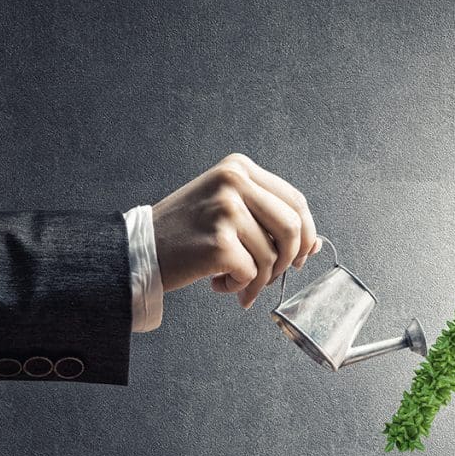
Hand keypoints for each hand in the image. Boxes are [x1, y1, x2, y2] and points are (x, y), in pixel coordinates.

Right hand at [151, 153, 320, 307]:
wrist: (139, 248)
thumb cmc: (186, 232)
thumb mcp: (228, 209)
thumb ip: (268, 220)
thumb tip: (315, 245)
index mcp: (239, 168)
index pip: (295, 201)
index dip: (305, 234)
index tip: (297, 256)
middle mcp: (234, 181)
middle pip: (292, 228)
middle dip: (287, 260)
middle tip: (269, 276)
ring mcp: (226, 210)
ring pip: (272, 256)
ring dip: (259, 280)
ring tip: (236, 281)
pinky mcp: (219, 242)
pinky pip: (251, 274)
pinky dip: (239, 288)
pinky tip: (219, 284)